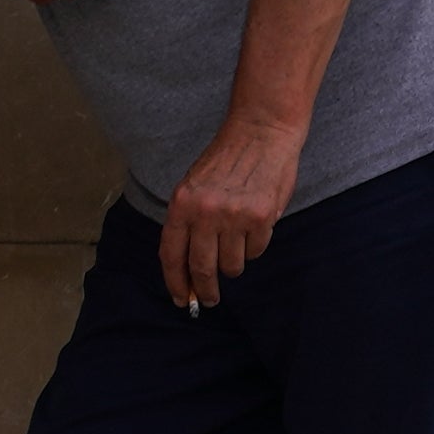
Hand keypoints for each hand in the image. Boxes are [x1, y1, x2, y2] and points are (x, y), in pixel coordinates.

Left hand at [156, 114, 303, 314]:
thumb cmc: (226, 161)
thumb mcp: (193, 186)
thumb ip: (188, 222)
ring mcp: (234, 217)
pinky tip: (254, 228)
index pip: (171, 255)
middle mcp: (205, 213)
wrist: (260, 132)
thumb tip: (187, 267)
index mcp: (182, 204)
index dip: (175, 282)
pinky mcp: (261, 219)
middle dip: (205, 291)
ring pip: (232, 265)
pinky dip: (254, 247)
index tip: (181, 299)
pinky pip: (256, 252)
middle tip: (209, 300)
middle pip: (202, 268)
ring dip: (233, 265)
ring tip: (236, 247)